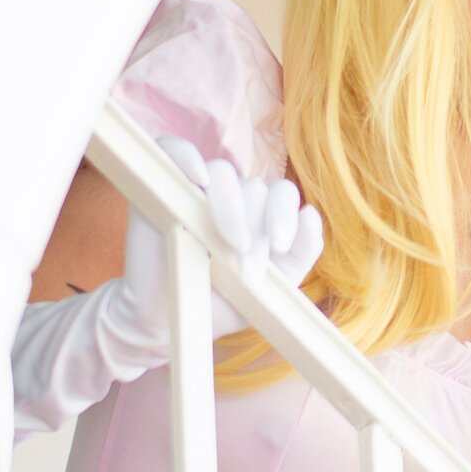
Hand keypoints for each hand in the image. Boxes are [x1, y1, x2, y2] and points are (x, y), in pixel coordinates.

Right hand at [124, 134, 324, 340]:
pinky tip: (200, 179)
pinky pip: (173, 149)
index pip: (281, 193)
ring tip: (230, 248)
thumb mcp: (272, 289)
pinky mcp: (160, 184)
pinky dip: (188, 157)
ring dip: (231, 210)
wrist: (171, 322)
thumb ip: (300, 254)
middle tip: (247, 274)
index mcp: (261, 212)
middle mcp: (232, 194)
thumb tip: (310, 213)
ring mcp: (195, 187)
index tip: (280, 245)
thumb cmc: (222, 304)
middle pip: (254, 188)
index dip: (284, 214)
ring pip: (223, 173)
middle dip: (255, 231)